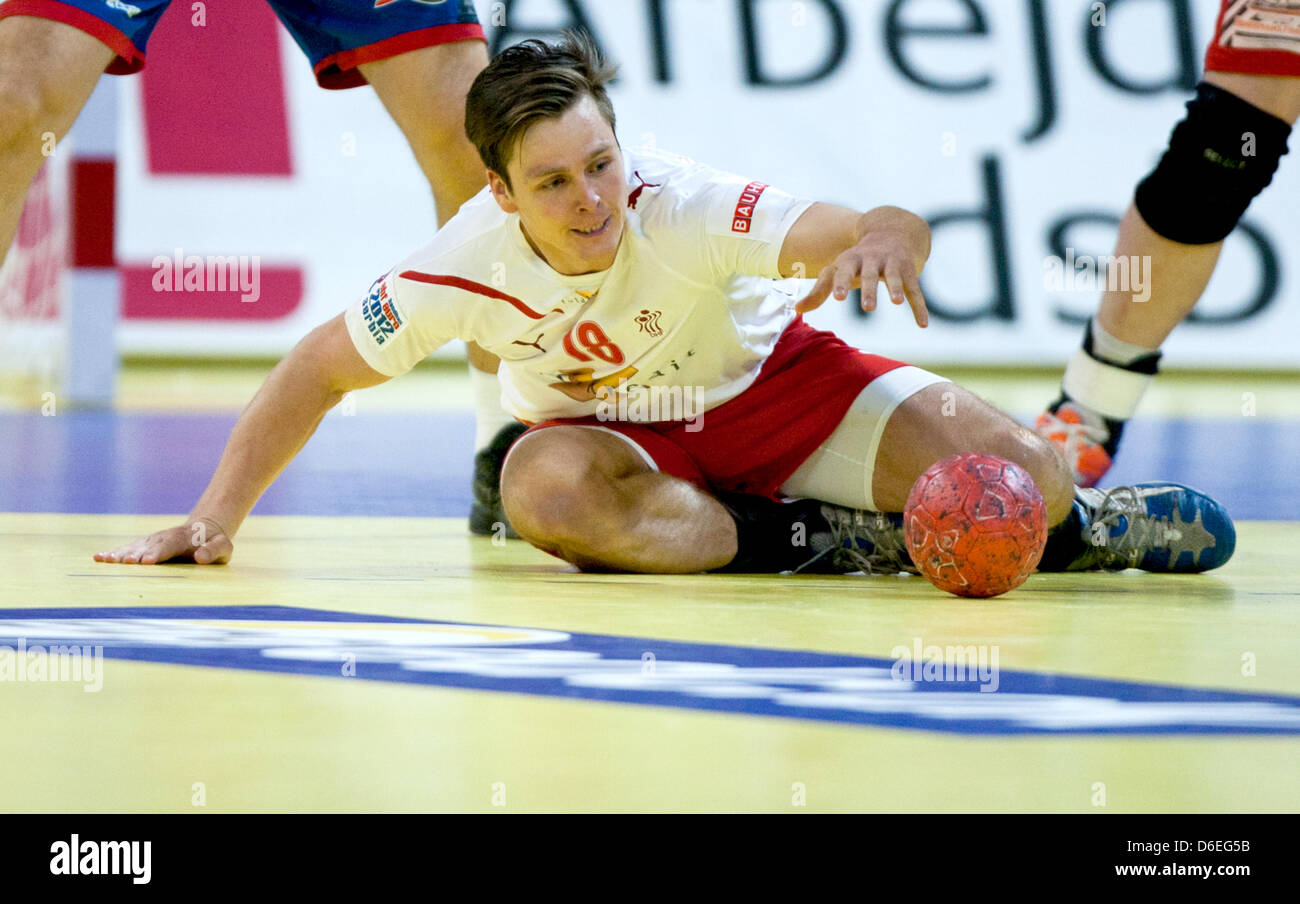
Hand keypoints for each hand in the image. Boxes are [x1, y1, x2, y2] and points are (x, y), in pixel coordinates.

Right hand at [93, 517, 233, 564]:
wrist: (204, 529)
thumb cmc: (215, 542)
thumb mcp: (223, 546)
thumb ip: (214, 551)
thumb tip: (200, 557)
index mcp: (183, 538)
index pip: (169, 546)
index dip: (157, 553)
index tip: (146, 562)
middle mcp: (163, 537)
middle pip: (147, 547)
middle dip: (136, 555)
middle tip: (126, 563)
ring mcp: (151, 540)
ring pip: (134, 547)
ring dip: (120, 554)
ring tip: (104, 560)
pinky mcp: (143, 545)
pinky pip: (127, 549)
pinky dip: (114, 553)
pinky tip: (99, 558)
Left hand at [795, 232, 928, 326]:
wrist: (891, 231)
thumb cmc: (857, 259)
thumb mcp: (837, 270)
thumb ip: (819, 291)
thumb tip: (798, 310)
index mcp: (851, 260)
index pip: (844, 271)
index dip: (841, 283)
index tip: (838, 298)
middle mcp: (872, 260)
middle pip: (869, 275)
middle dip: (869, 290)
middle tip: (868, 308)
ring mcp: (892, 264)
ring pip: (894, 277)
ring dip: (896, 288)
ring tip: (897, 302)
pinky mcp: (909, 271)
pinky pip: (916, 290)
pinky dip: (919, 307)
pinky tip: (922, 324)